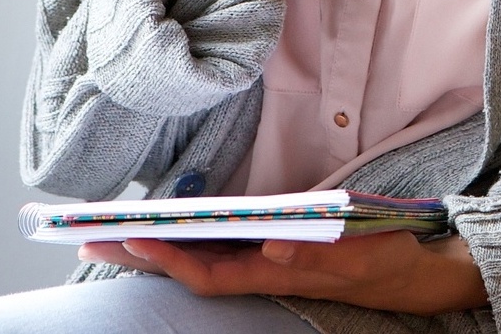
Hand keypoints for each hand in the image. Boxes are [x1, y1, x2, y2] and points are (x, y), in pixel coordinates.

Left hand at [79, 232, 488, 314]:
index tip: (133, 237)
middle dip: (141, 253)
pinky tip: (171, 226)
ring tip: (114, 230)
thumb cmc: (384, 259)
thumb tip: (271, 246)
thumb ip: (317, 252)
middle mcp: (261, 270)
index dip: (169, 259)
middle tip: (88, 237)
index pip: (208, 272)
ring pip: (200, 258)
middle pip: (190, 266)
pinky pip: (220, 248)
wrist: (413, 271)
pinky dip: (190, 237)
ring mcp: (265, 263)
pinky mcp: (275, 250)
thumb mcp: (359, 253)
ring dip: (158, 245)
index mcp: (275, 274)